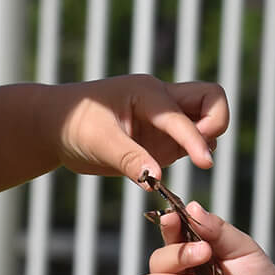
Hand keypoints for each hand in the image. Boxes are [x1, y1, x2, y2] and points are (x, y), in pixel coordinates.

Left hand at [48, 76, 227, 181]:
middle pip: (211, 97)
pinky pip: (191, 140)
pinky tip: (174, 168)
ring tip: (190, 160)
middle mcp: (162, 100)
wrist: (57, 125)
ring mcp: (165, 119)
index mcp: (147, 93)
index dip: (196, 139)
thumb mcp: (98, 142)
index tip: (205, 164)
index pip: (182, 117)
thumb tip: (157, 180)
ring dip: (206, 139)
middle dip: (216, 122)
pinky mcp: (162, 137)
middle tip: (201, 152)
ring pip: (206, 117)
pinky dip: (195, 152)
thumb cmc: (75, 124)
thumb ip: (129, 159)